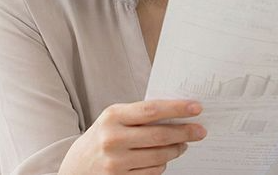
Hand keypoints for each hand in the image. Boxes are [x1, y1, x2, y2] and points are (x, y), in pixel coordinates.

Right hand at [59, 99, 206, 174]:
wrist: (76, 166)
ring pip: (159, 156)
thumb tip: (178, 114)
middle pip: (159, 135)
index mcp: (112, 116)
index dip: (177, 109)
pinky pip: (153, 172)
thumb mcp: (115, 119)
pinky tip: (164, 158)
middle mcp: (113, 139)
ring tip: (184, 144)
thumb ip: (140, 115)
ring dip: (177, 150)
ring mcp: (116, 162)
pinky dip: (163, 165)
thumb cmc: (102, 136)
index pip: (152, 110)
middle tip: (200, 130)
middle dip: (185, 132)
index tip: (196, 108)